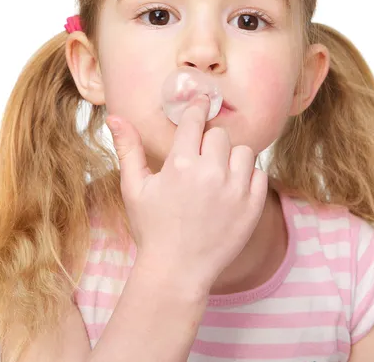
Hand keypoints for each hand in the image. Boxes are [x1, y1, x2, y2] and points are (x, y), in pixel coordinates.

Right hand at [106, 95, 268, 292]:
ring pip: (243, 151)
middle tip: (200, 161)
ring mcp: (235, 190)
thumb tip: (114, 116)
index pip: (194, 119)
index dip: (197, 107)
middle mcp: (210, 173)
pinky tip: (230, 192)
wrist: (177, 271)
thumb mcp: (134, 189)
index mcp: (179, 164)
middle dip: (209, 143)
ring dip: (231, 159)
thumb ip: (128, 149)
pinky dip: (248, 178)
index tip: (201, 101)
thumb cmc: (152, 228)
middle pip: (220, 135)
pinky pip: (259, 174)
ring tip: (216, 177)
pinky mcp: (253, 206)